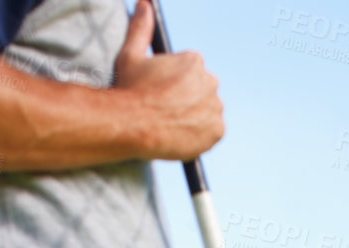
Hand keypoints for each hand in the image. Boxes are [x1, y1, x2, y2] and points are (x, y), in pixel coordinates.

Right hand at [114, 1, 224, 160]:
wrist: (135, 126)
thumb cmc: (131, 90)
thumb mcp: (131, 54)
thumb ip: (141, 28)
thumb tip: (145, 4)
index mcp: (194, 61)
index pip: (190, 71)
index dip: (174, 83)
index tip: (162, 92)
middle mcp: (210, 81)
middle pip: (201, 90)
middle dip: (188, 97)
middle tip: (167, 109)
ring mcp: (215, 107)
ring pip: (208, 109)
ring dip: (196, 114)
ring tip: (173, 122)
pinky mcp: (217, 131)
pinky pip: (213, 131)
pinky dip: (202, 133)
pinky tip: (183, 132)